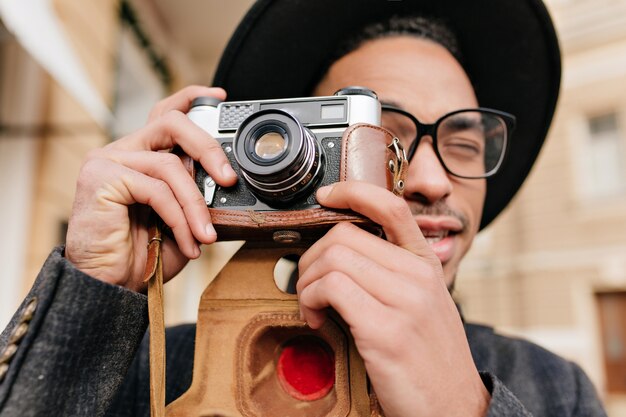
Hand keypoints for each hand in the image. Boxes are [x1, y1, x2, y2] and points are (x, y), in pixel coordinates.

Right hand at [65, 86, 236, 290]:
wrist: (111, 284)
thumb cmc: (144, 253)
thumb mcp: (182, 219)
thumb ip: (197, 195)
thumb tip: (227, 181)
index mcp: (141, 155)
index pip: (166, 114)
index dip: (192, 99)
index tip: (220, 97)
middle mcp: (123, 151)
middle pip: (171, 123)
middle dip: (208, 148)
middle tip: (228, 179)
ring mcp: (108, 161)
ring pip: (170, 166)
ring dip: (195, 205)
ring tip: (205, 236)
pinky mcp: (101, 178)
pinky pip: (157, 190)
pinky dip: (179, 218)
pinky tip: (188, 242)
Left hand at [296, 181, 489, 416]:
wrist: (455, 408)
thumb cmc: (429, 356)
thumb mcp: (422, 303)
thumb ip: (392, 273)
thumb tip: (340, 253)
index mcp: (426, 264)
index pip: (392, 206)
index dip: (353, 191)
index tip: (326, 196)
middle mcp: (418, 276)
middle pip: (344, 235)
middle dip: (311, 257)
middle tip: (308, 285)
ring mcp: (404, 301)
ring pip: (333, 259)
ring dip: (307, 282)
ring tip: (313, 307)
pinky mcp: (385, 330)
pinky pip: (330, 289)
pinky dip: (310, 301)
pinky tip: (316, 321)